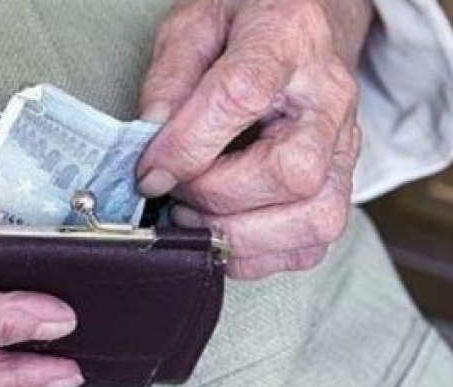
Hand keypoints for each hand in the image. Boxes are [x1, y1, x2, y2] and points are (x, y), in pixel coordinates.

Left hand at [137, 0, 371, 278]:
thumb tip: (151, 141)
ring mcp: (344, 146)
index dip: (186, 146)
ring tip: (194, 215)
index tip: (148, 172)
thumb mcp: (191, 26)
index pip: (240, 97)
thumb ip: (168, 79)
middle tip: (174, 189)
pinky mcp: (340, 186)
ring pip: (315, 218)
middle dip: (215, 195)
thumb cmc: (240, 28)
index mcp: (287, 37)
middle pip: (292, 171)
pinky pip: (311, 245)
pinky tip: (221, 231)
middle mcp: (329, 96)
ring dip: (238, 234)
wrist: (295, 33)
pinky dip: (256, 254)